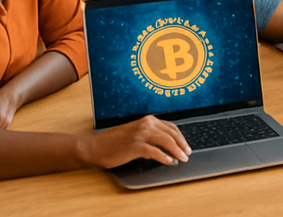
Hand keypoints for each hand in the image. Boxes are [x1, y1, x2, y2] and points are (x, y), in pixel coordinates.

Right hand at [76, 115, 190, 168]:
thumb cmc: (113, 142)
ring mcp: (140, 135)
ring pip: (166, 141)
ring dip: (177, 151)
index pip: (171, 126)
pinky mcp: (135, 146)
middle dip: (182, 144)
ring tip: (182, 159)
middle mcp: (145, 124)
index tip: (186, 145)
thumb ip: (149, 134)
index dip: (181, 137)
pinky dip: (164, 157)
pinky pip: (155, 152)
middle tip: (188, 154)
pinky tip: (169, 162)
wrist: (94, 147)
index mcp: (147, 120)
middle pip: (171, 134)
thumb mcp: (134, 132)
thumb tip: (167, 143)